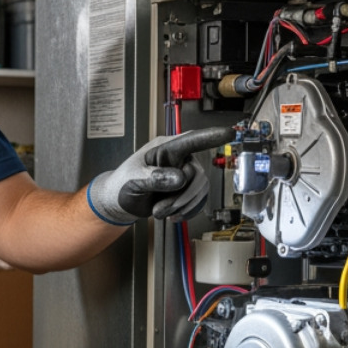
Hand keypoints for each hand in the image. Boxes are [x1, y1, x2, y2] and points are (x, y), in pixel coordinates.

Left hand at [87, 127, 230, 223]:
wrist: (118, 202)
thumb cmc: (122, 183)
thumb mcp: (134, 179)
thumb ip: (156, 178)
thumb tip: (179, 178)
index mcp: (165, 147)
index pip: (191, 140)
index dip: (210, 136)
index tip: (228, 133)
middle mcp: (178, 158)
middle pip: (198, 175)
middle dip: (181, 197)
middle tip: (159, 209)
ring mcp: (184, 174)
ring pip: (200, 190)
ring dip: (181, 207)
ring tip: (159, 211)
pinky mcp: (186, 190)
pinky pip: (199, 201)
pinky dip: (186, 212)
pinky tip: (171, 215)